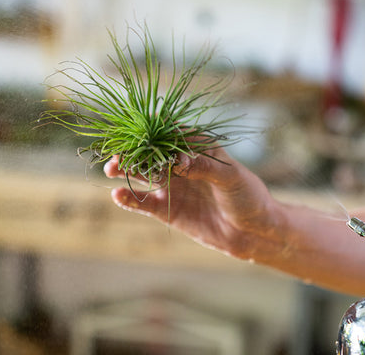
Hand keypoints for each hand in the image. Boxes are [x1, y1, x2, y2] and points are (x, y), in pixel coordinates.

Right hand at [104, 147, 284, 259]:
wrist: (254, 233)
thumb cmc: (248, 197)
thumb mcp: (230, 178)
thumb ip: (204, 167)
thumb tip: (178, 160)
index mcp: (197, 147)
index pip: (170, 133)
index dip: (151, 131)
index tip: (135, 131)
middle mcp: (180, 164)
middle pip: (150, 153)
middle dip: (132, 152)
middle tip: (117, 155)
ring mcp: (172, 186)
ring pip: (142, 174)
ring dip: (125, 170)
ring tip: (110, 170)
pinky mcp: (168, 210)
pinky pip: (144, 202)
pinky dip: (130, 199)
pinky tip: (118, 195)